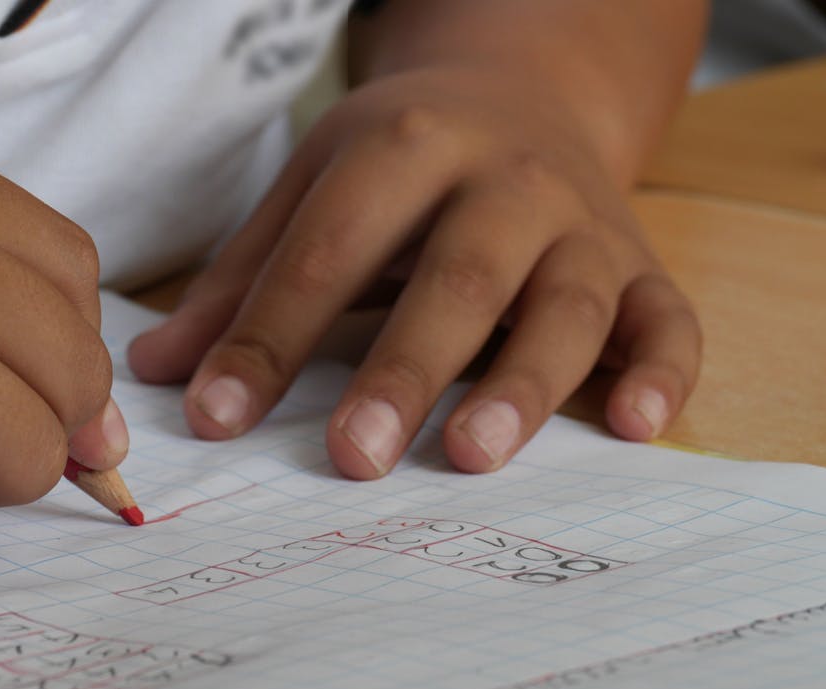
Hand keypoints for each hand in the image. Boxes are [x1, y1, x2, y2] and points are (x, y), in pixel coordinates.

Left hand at [128, 66, 699, 478]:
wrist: (525, 94)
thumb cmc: (403, 162)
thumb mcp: (314, 190)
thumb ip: (242, 281)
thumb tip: (157, 374)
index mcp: (404, 148)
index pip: (328, 252)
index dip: (269, 338)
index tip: (217, 420)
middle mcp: (504, 180)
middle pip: (457, 277)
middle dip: (404, 368)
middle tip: (353, 457)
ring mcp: (582, 223)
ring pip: (567, 304)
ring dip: (524, 382)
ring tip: (471, 455)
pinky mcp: (641, 264)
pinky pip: (668, 319)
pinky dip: (663, 371)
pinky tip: (635, 427)